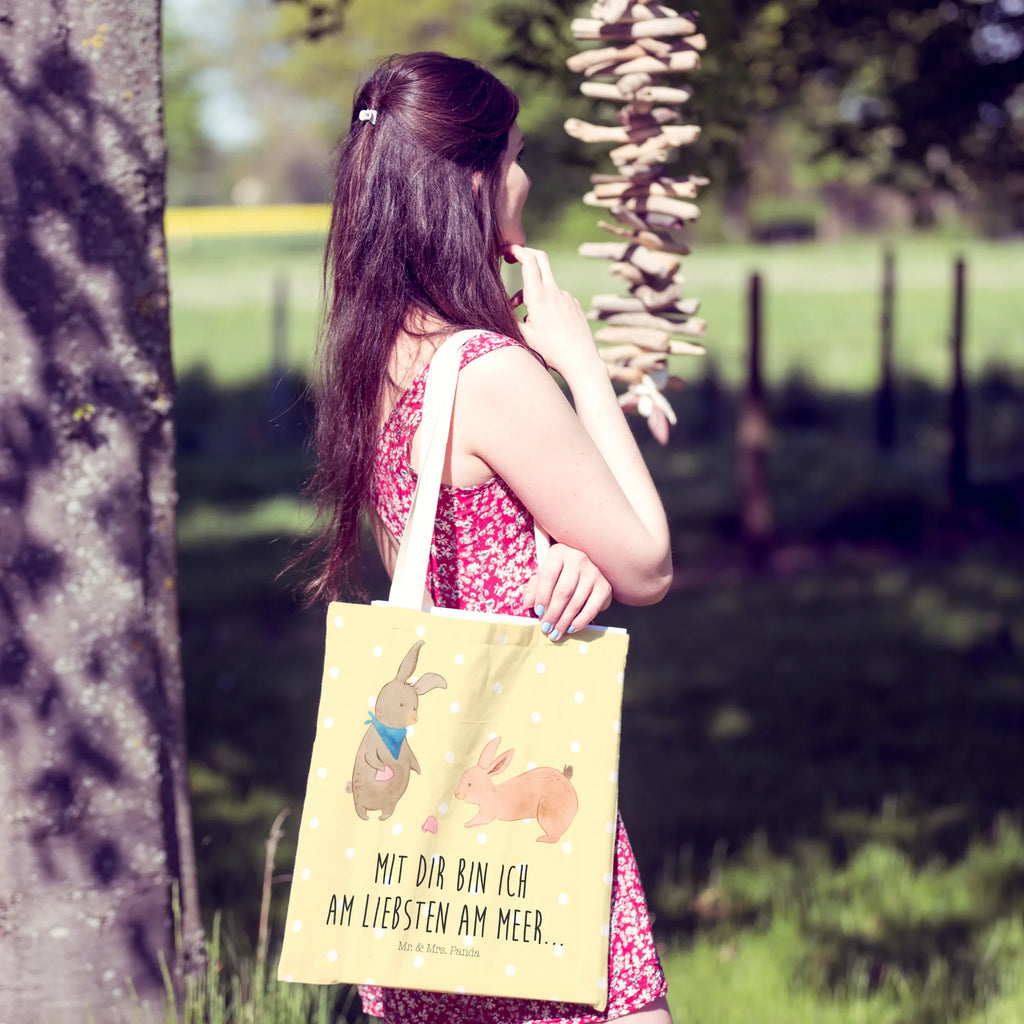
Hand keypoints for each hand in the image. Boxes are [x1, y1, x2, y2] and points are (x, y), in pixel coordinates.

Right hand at [504, 244, 601, 380]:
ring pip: (546, 283)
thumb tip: (497, 308)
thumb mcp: (524, 337)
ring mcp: (567, 296)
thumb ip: (509, 318)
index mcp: (539, 296)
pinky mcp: (574, 304)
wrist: (581, 360)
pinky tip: (545, 323)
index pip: (529, 261)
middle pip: (541, 258)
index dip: (516, 251)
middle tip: (513, 258)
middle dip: (526, 254)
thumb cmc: (551, 351)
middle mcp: (554, 292)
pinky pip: (556, 296)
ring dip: (532, 290)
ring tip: (524, 314)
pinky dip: (546, 301)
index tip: (506, 250)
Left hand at [522, 543, 612, 640]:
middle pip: (563, 591)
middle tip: (545, 628)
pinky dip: (580, 621)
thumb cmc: (560, 574)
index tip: (538, 612)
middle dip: (552, 613)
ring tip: (555, 632)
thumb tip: (528, 602)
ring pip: (576, 602)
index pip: (548, 575)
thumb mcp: (544, 576)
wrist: (586, 572)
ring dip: (564, 621)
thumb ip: (534, 588)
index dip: (541, 596)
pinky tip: (571, 628)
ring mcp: (593, 572)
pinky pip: (591, 608)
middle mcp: (578, 559)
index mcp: (559, 552)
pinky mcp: (604, 587)